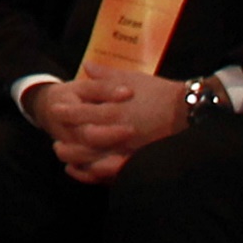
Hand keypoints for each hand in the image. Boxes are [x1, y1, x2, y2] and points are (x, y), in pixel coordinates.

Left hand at [35, 66, 188, 182]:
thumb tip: (86, 66)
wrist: (188, 111)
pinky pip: (114, 173)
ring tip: (67, 163)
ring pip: (97, 162)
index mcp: (116, 111)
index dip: (67, 113)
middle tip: (55, 145)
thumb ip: (107, 76)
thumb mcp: (133, 79)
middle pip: (86, 142)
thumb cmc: (160, 93)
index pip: (83, 114)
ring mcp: (130, 150)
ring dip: (80, 162)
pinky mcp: (139, 161)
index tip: (55, 111)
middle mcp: (120, 133)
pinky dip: (99, 175)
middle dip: (68, 144)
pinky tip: (90, 174)